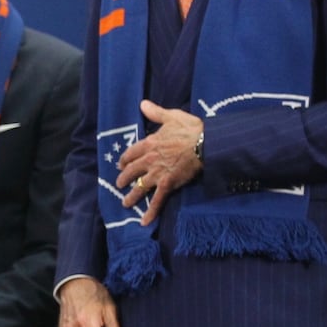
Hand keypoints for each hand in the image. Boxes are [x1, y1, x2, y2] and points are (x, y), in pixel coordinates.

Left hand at [115, 101, 202, 224]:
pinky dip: (150, 212)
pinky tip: (144, 222)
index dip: (125, 160)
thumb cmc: (191, 129)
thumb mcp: (172, 116)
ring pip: (140, 187)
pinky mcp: (168, 184)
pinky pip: (157, 200)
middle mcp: (149, 159)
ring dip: (132, 196)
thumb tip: (143, 104)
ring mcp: (157, 173)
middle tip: (119, 184)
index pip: (131, 153)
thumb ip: (156, 112)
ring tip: (125, 203)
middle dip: (124, 179)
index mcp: (149, 143)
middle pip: (132, 171)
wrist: (206, 143)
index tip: (121, 165)